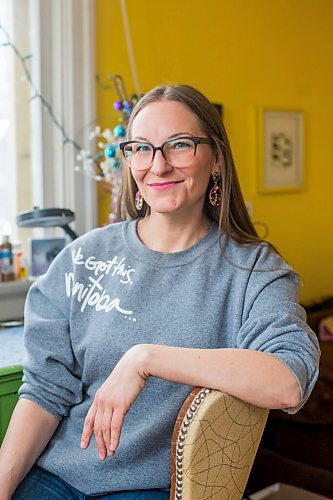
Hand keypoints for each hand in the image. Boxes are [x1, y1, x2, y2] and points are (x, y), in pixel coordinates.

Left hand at [80, 345, 147, 459]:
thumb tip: (115, 411)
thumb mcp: (115, 387)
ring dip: (106, 443)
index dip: (86, 434)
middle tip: (101, 456)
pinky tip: (115, 446)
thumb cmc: (128, 374)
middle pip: (97, 427)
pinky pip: (115, 425)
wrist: (136, 363)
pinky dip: (114, 438)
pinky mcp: (121, 404)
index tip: (84, 445)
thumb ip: (112, 399)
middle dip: (98, 443)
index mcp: (99, 397)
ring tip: (109, 454)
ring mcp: (110, 402)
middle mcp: (101, 401)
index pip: (89, 419)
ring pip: (105, 428)